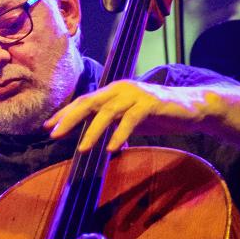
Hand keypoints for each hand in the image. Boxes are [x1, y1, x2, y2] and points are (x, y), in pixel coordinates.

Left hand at [44, 80, 214, 151]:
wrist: (191, 108)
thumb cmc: (157, 115)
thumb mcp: (128, 120)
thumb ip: (109, 125)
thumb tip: (84, 138)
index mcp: (112, 92)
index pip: (83, 102)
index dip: (64, 114)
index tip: (47, 127)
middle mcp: (120, 89)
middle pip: (89, 102)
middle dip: (69, 119)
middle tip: (54, 134)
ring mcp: (136, 94)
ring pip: (108, 112)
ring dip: (93, 132)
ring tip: (82, 149)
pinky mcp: (151, 103)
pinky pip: (132, 119)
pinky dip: (121, 133)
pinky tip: (113, 148)